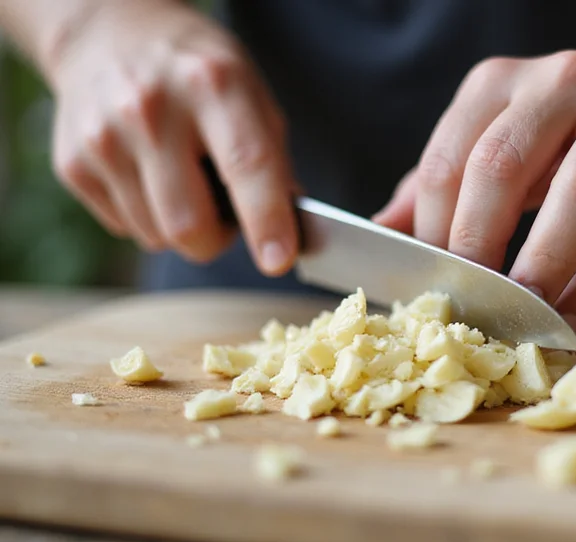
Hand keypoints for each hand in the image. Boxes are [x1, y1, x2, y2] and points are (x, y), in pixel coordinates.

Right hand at [47, 0, 297, 274]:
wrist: (110, 36)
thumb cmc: (197, 74)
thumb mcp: (250, 93)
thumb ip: (275, 160)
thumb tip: (290, 229)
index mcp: (212, 84)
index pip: (246, 164)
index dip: (266, 219)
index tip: (278, 260)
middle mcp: (152, 108)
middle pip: (189, 223)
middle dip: (217, 241)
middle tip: (227, 219)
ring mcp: (104, 136)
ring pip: (157, 235)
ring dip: (182, 228)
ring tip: (184, 182)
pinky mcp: (73, 163)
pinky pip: (126, 228)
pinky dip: (148, 217)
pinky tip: (148, 174)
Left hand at [374, 50, 575, 343]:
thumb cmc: (570, 140)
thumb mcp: (498, 137)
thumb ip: (440, 184)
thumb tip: (381, 241)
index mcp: (525, 83)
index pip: (470, 161)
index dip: (448, 236)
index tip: (443, 288)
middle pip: (561, 190)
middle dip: (525, 270)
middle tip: (503, 317)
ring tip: (559, 329)